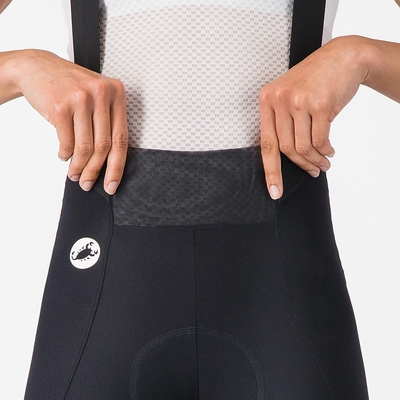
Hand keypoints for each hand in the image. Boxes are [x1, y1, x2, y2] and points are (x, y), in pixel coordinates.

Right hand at [14, 49, 127, 193]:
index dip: (117, 166)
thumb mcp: (97, 96)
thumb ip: (108, 123)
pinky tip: (64, 156)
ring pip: (85, 147)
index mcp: (116, 93)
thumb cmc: (70, 87)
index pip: (122, 138)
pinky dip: (65, 155)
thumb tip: (111, 164)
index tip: (112, 184)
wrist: (37, 67)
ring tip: (74, 175)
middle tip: (88, 184)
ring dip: (79, 167)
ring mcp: (81, 98)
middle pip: (104, 146)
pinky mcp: (60, 106)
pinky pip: (67, 142)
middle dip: (95, 171)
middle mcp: (101, 93)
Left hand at [259, 36, 366, 198]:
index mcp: (267, 100)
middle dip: (301, 165)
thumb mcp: (289, 95)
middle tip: (313, 171)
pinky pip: (320, 140)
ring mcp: (299, 101)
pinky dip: (325, 150)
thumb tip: (286, 156)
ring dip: (314, 160)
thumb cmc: (314, 81)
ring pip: (303, 147)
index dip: (270, 171)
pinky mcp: (319, 105)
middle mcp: (279, 100)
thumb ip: (281, 122)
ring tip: (323, 163)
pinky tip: (330, 150)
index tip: (274, 191)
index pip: (265, 144)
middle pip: (286, 149)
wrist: (342, 57)